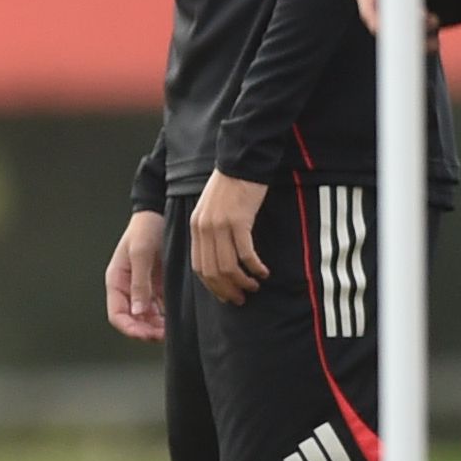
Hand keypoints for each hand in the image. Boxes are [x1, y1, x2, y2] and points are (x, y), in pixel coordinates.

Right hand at [104, 211, 168, 341]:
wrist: (159, 213)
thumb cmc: (145, 229)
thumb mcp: (140, 254)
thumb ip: (140, 284)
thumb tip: (138, 312)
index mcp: (116, 281)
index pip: (117, 315)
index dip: (130, 329)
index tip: (146, 335)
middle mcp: (128, 288)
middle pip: (133, 320)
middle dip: (146, 331)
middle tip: (163, 335)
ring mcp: (143, 288)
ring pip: (147, 318)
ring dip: (157, 326)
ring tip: (172, 329)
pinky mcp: (157, 286)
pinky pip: (160, 309)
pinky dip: (166, 317)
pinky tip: (176, 319)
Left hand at [189, 168, 272, 303]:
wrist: (241, 161)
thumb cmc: (231, 186)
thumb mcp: (212, 210)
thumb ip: (211, 232)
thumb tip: (221, 260)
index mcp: (196, 227)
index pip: (199, 267)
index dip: (212, 286)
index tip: (226, 296)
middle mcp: (204, 228)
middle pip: (212, 271)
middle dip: (227, 290)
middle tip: (242, 298)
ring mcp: (220, 225)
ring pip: (228, 266)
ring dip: (242, 281)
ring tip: (255, 286)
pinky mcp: (239, 220)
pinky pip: (246, 253)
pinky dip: (255, 267)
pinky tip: (264, 272)